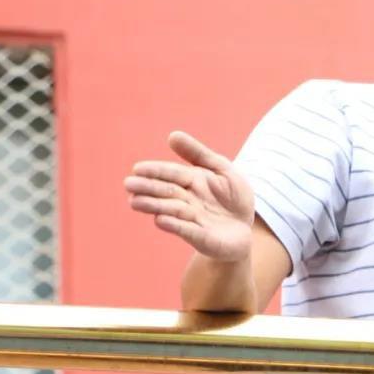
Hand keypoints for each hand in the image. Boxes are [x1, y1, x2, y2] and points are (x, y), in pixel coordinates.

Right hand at [124, 131, 254, 262]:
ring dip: (154, 206)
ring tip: (135, 201)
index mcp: (192, 181)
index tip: (137, 168)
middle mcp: (188, 201)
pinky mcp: (202, 238)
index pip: (172, 173)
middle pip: (167, 192)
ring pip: (172, 210)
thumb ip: (198, 153)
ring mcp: (193, 220)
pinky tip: (160, 220)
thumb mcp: (221, 169)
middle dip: (148, 188)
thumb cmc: (232, 197)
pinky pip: (187, 231)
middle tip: (129, 184)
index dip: (156, 171)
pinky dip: (175, 225)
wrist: (245, 228)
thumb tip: (172, 135)